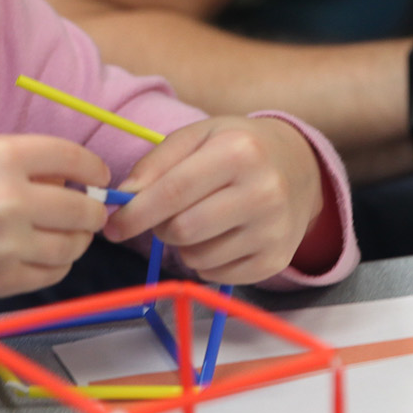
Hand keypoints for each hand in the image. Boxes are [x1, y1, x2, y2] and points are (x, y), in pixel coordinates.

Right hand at [0, 137, 109, 328]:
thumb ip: (14, 167)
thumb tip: (69, 182)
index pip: (72, 158)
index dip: (92, 169)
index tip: (96, 177)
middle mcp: (9, 199)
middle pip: (82, 207)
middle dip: (90, 210)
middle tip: (85, 211)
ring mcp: (7, 246)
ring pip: (72, 246)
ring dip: (75, 240)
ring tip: (61, 235)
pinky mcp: (0, 284)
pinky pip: (51, 275)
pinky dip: (54, 266)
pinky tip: (39, 257)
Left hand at [106, 118, 326, 285]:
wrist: (299, 168)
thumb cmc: (237, 147)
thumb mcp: (198, 137)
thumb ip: (156, 163)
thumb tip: (123, 198)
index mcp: (240, 151)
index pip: (174, 191)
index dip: (136, 212)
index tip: (113, 225)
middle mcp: (264, 192)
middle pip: (183, 230)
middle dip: (160, 227)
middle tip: (165, 215)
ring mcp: (274, 230)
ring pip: (196, 258)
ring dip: (183, 245)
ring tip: (199, 220)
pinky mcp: (276, 260)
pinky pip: (216, 275)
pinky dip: (205, 261)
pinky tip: (220, 236)